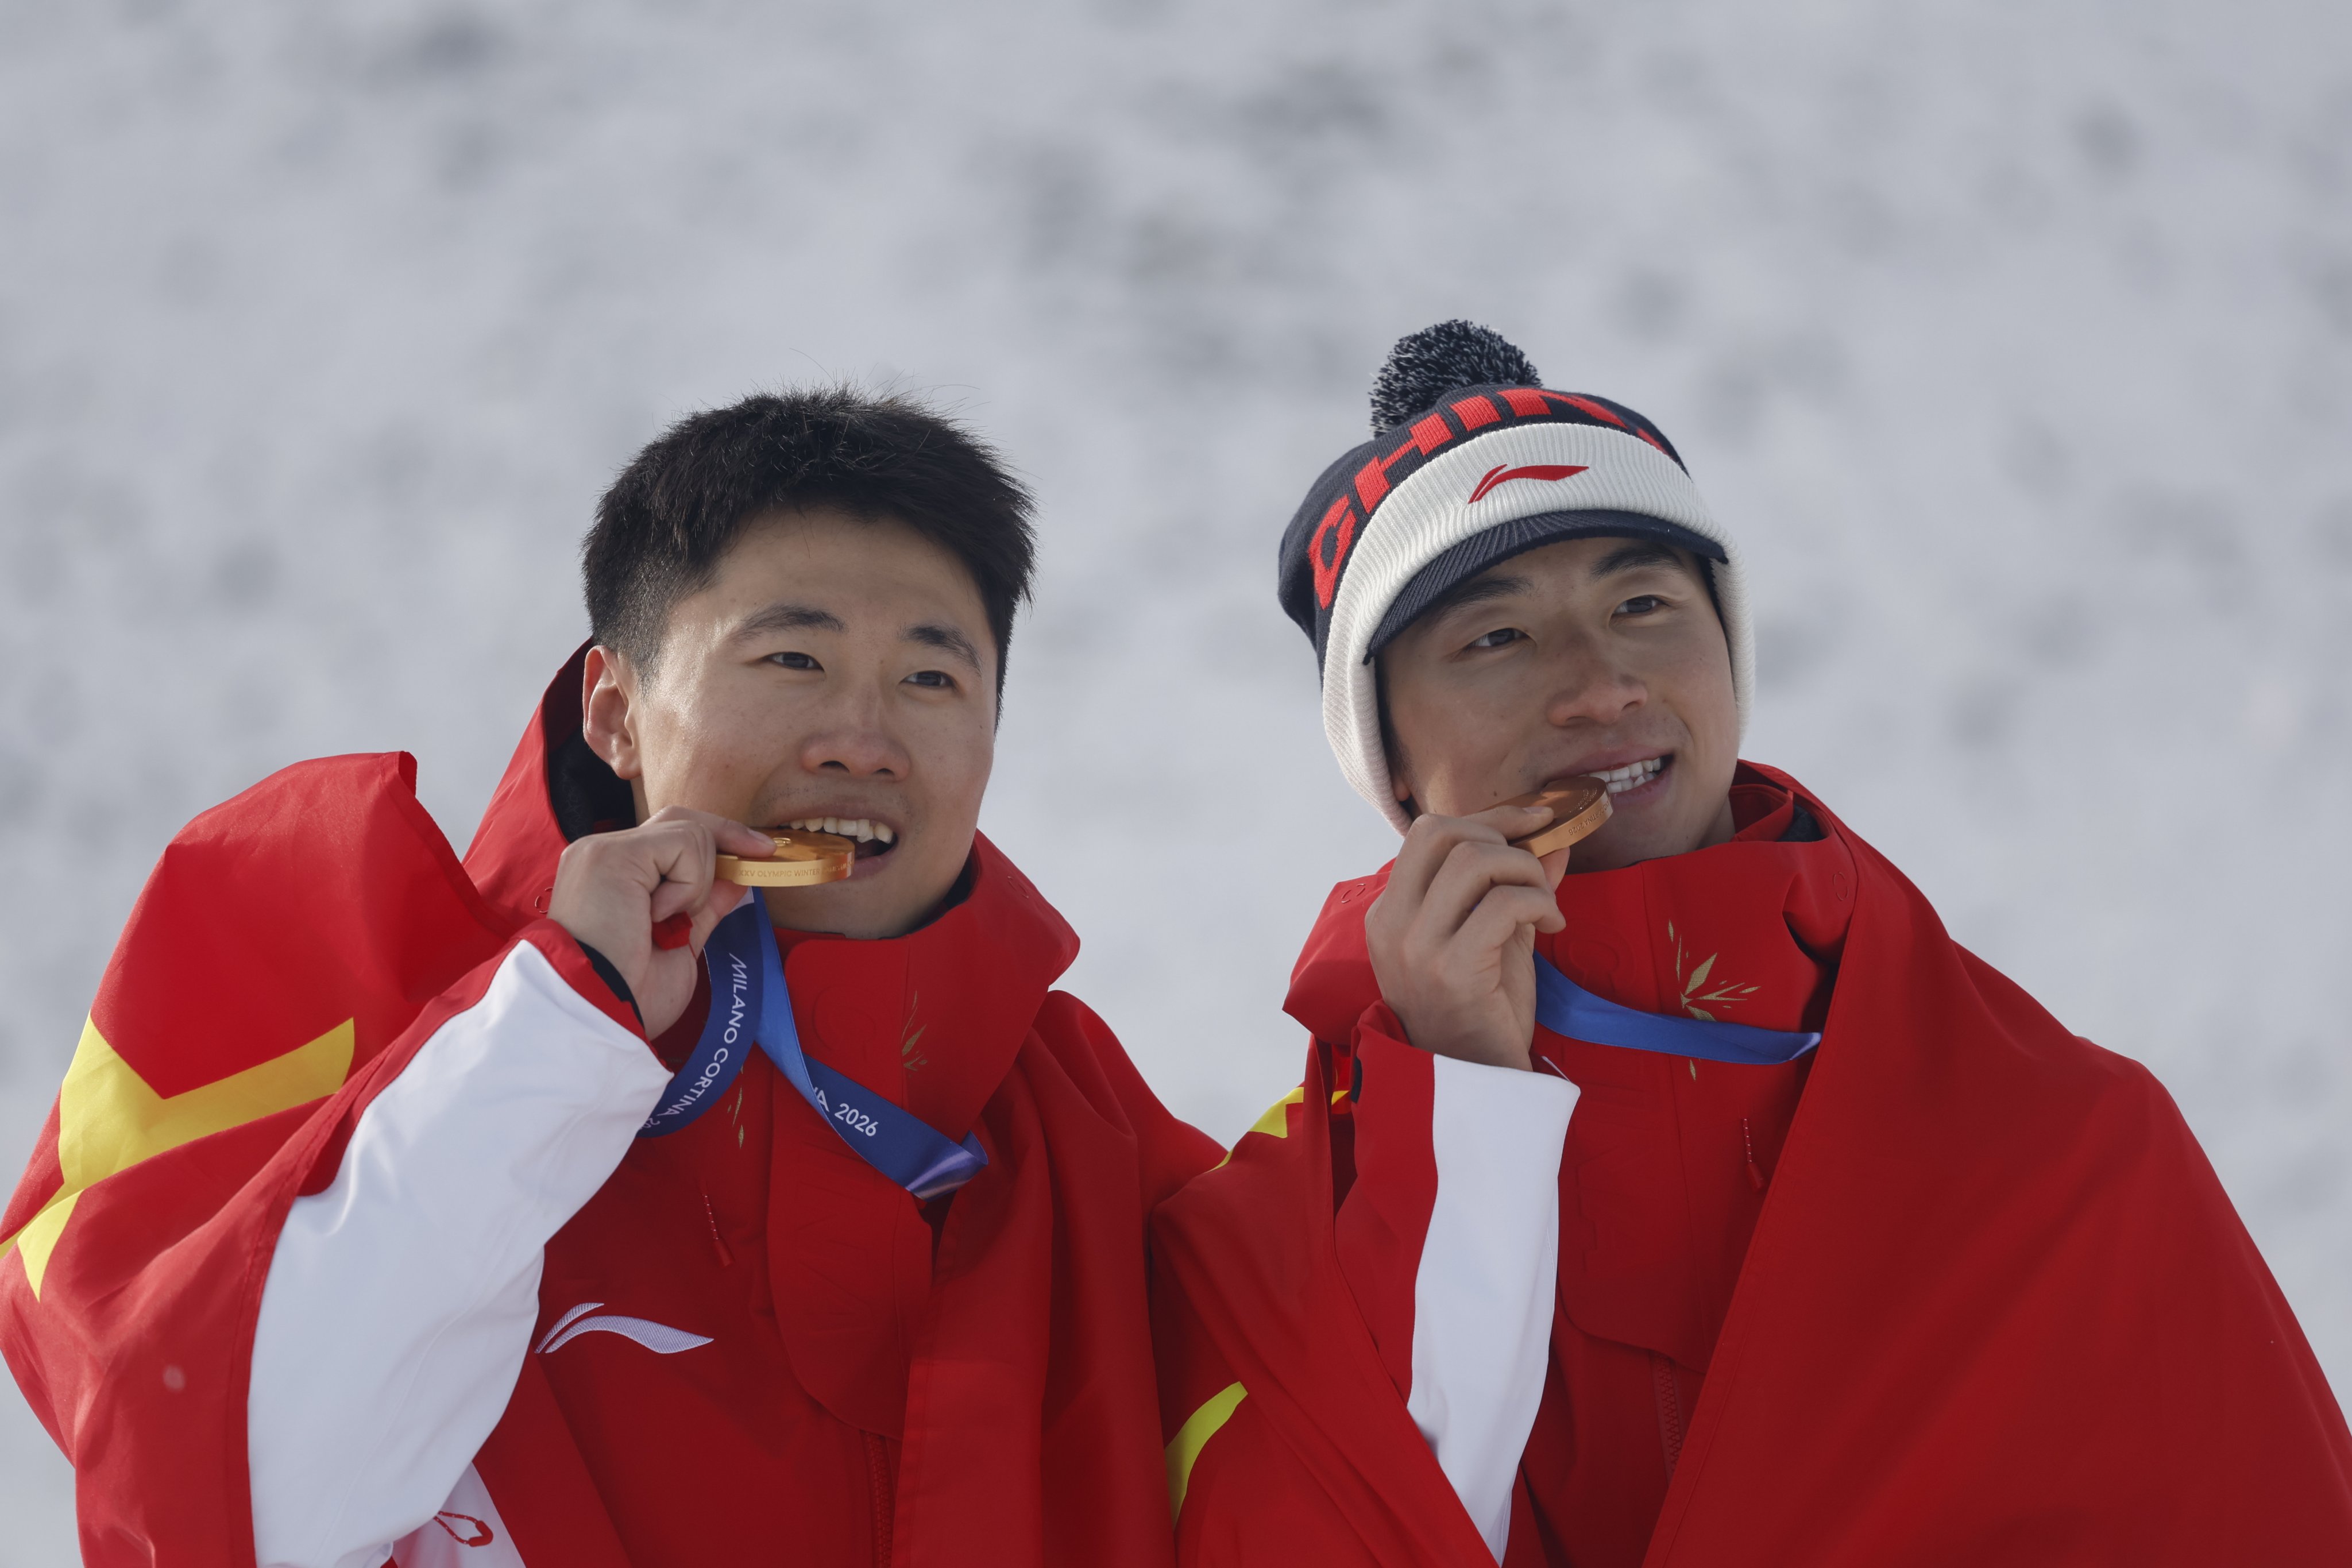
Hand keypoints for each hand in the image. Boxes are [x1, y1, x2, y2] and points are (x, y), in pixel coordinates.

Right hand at [545, 808, 776, 1037]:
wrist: (600, 1014)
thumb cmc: (631, 995)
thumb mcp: (680, 943)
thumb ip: (704, 906)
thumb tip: (737, 876)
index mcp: (612, 876)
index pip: (671, 837)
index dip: (718, 841)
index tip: (760, 853)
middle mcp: (601, 855)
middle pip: (679, 821)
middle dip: (727, 838)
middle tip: (761, 856)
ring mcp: (602, 850)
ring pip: (688, 832)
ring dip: (697, 883)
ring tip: (666, 923)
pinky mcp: (611, 854)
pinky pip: (682, 845)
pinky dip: (688, 884)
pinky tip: (657, 916)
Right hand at [1364, 804, 1570, 1071]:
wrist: (1478, 1086)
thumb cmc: (1482, 1014)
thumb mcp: (1495, 939)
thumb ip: (1514, 888)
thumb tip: (1552, 841)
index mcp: (1388, 914)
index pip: (1428, 834)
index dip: (1488, 817)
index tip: (1536, 819)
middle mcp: (1391, 925)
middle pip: (1443, 833)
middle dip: (1503, 836)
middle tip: (1535, 872)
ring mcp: (1416, 948)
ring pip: (1474, 861)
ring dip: (1525, 871)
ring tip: (1545, 903)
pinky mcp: (1451, 970)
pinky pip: (1503, 904)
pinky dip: (1538, 902)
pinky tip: (1553, 924)